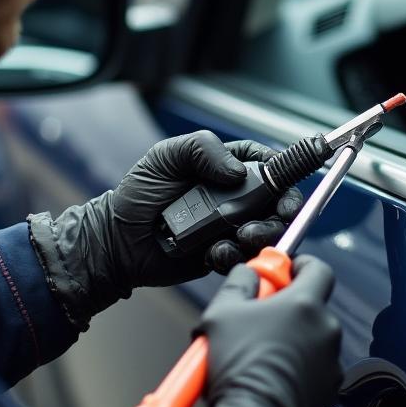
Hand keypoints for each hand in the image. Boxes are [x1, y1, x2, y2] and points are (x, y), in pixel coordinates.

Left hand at [27, 131, 302, 329]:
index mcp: (227, 167)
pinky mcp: (224, 253)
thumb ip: (202, 149)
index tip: (286, 190)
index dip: (285, 176)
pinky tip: (215, 252)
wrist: (119, 241)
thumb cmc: (139, 194)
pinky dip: (236, 255)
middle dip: (281, 213)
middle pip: (279, 202)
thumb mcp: (166, 156)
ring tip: (238, 237)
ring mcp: (231, 226)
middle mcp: (235, 197)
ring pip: (268, 232)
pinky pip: (245, 257)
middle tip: (268, 219)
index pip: (270, 166)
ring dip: (261, 235)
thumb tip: (237, 171)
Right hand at [192, 255, 342, 406]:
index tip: (281, 271)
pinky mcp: (329, 390)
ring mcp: (331, 362)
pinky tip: (269, 378)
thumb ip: (240, 282)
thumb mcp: (222, 313)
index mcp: (305, 305)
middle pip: (311, 306)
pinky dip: (295, 369)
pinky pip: (313, 369)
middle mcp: (326, 330)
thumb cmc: (240, 369)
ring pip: (311, 339)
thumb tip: (248, 274)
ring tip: (256, 355)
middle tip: (255, 318)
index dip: (298, 266)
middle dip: (284, 308)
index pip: (317, 268)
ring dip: (289, 340)